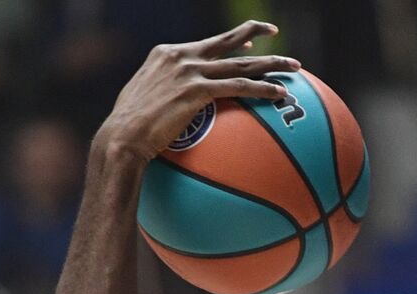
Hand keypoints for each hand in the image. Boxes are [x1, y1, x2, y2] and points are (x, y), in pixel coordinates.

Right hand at [95, 21, 299, 161]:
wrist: (122, 138)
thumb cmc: (128, 131)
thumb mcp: (141, 102)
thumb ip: (161, 95)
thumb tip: (170, 109)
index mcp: (166, 54)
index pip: (206, 44)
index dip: (232, 41)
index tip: (250, 41)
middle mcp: (180, 56)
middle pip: (227, 42)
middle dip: (256, 34)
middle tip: (276, 32)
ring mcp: (190, 71)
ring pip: (241, 62)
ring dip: (272, 64)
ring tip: (294, 68)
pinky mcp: (198, 90)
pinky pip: (239, 86)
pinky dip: (263, 89)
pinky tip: (280, 94)